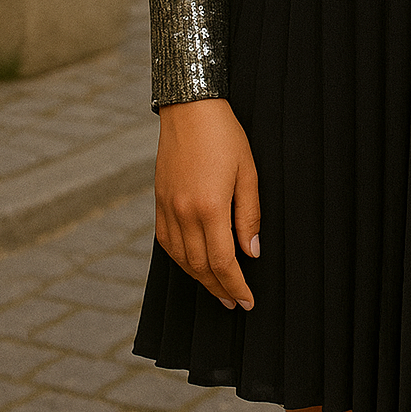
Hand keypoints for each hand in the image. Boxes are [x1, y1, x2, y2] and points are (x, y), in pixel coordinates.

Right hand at [155, 97, 259, 309]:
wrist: (189, 109)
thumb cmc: (225, 136)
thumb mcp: (248, 172)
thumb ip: (249, 215)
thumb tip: (251, 252)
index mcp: (209, 208)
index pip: (223, 262)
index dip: (236, 285)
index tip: (248, 300)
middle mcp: (184, 213)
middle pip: (201, 266)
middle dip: (219, 289)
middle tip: (235, 303)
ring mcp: (167, 208)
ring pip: (181, 259)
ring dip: (200, 279)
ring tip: (217, 290)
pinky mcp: (159, 201)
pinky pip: (166, 242)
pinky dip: (180, 260)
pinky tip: (192, 264)